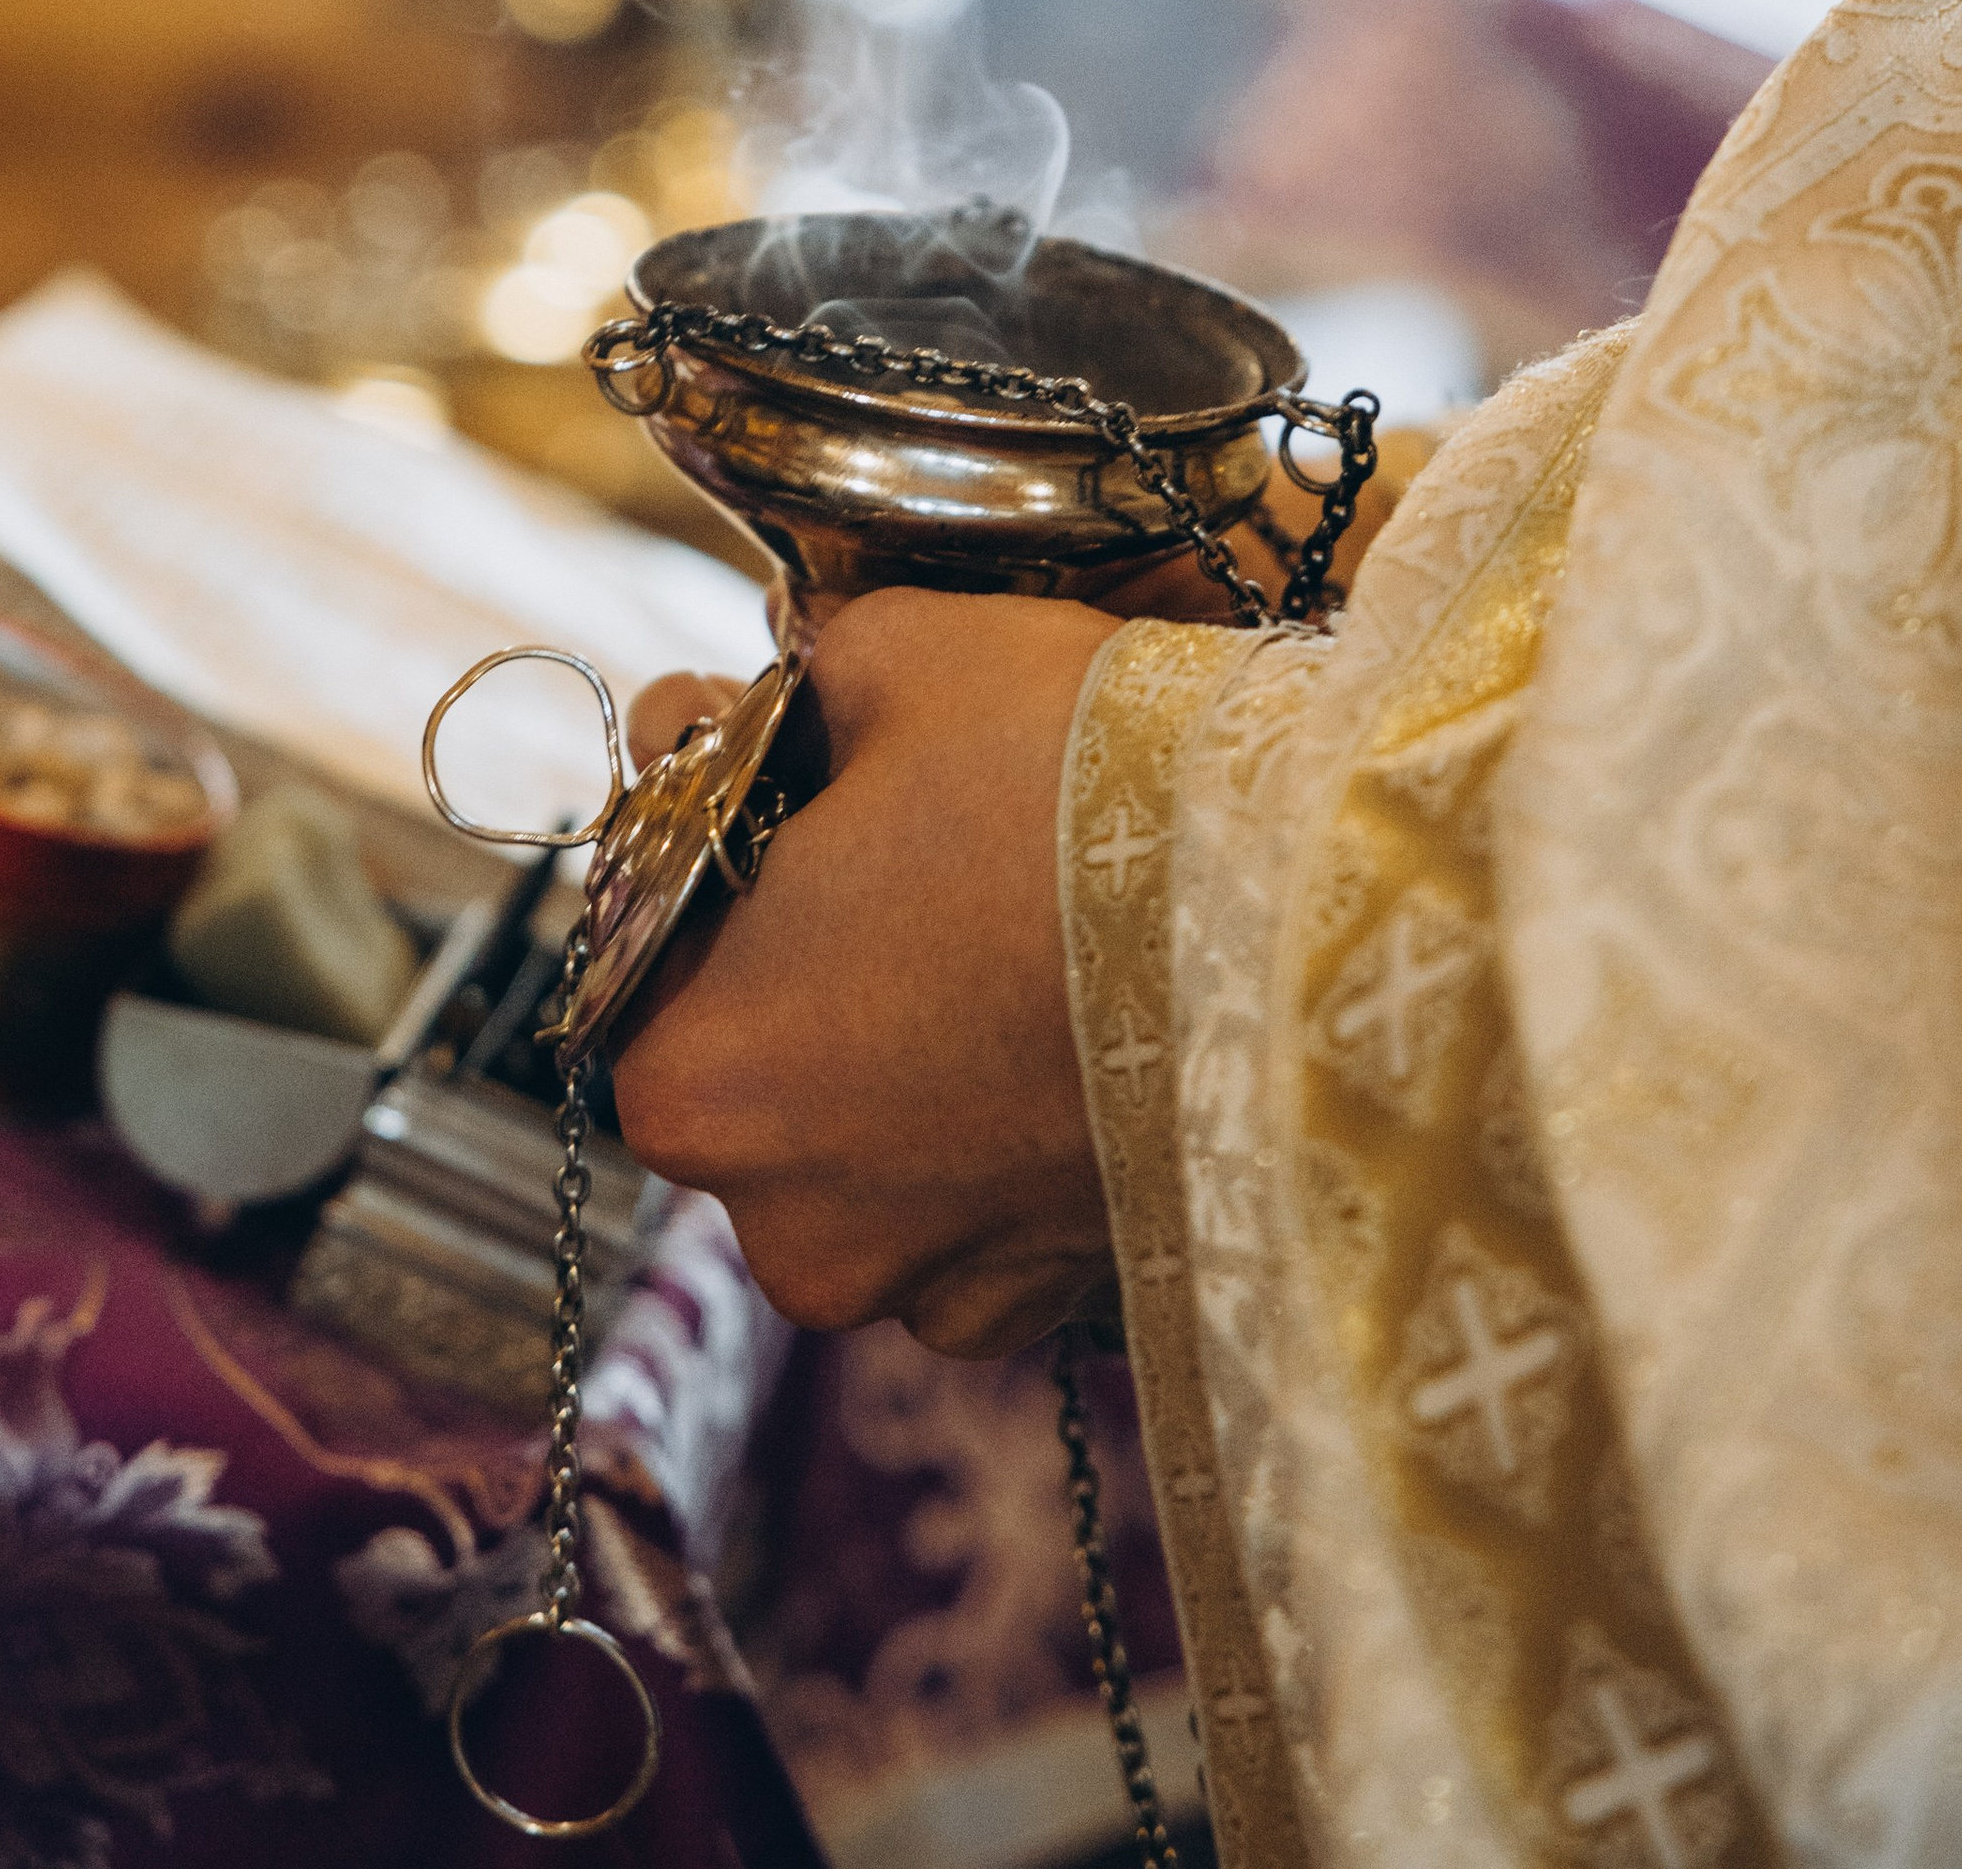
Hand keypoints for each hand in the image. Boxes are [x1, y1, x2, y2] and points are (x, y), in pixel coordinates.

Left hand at [609, 590, 1118, 1358]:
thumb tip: (741, 703)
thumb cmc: (1072, 783)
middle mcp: (787, 1226)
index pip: (647, 942)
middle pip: (761, 1051)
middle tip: (905, 832)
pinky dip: (1011, 1117)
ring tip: (1009, 917)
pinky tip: (1072, 1014)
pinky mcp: (1054, 1301)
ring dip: (915, 1040)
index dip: (710, 834)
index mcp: (696, 1080)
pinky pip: (987, 1198)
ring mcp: (930, 1286)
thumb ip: (782, 694)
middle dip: (814, 944)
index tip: (774, 761)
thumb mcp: (898, 659)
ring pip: (877, 1134)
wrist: (1314, 916)